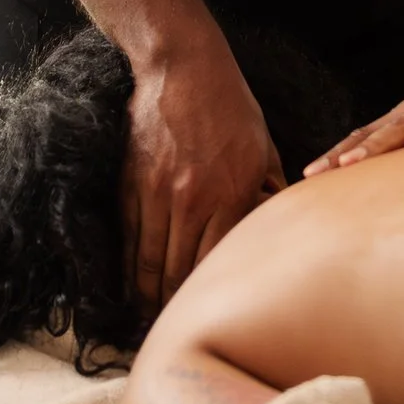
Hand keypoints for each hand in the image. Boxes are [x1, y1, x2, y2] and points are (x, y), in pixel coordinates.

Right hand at [120, 41, 281, 313]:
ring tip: (148, 321)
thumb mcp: (265, 151)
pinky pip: (128, 238)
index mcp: (232, 195)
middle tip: (172, 334)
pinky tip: (131, 287)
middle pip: (177, 274)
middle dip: (173, 310)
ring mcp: (156, 194)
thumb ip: (269, 196)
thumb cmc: (231, 108)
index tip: (205, 320)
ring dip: (146, 298)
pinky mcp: (130, 185)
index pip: (216, 266)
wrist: (183, 68)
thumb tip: (275, 233)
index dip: (207, 299)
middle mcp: (192, 201)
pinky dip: (128, 268)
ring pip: (147, 263)